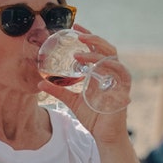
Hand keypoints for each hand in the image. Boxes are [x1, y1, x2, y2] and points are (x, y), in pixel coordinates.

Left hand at [38, 26, 131, 142]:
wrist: (105, 135)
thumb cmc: (93, 117)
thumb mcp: (71, 101)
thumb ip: (58, 91)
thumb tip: (39, 82)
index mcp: (99, 73)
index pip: (95, 49)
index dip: (87, 37)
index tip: (74, 27)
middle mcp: (110, 73)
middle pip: (106, 48)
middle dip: (93, 38)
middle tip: (78, 33)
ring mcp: (118, 80)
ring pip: (112, 57)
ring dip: (96, 53)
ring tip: (79, 53)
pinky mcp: (124, 89)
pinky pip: (120, 72)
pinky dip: (109, 66)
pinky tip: (95, 65)